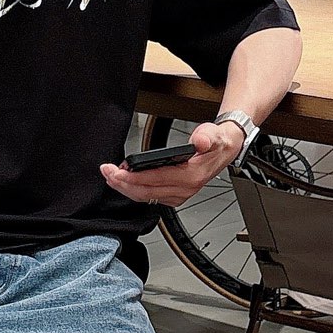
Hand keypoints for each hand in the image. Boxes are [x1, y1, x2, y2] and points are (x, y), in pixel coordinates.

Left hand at [100, 121, 245, 207]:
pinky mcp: (174, 195)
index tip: (116, 171)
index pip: (154, 180)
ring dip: (126, 188)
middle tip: (107, 172)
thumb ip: (206, 137)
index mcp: (190, 177)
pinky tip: (126, 181)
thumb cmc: (216, 143)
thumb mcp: (213, 135)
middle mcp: (184, 189)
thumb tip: (199, 141)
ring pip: (146, 197)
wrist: (225, 149)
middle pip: (145, 192)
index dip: (133, 177)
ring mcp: (179, 194)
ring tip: (111, 176)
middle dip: (122, 184)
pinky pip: (150, 196)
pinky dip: (135, 190)